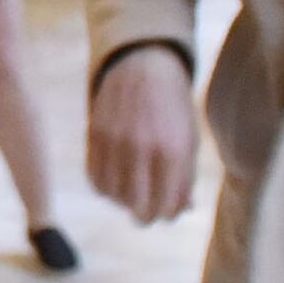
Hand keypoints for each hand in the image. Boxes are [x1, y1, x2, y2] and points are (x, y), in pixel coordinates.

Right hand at [87, 44, 198, 223]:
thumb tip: (181, 210)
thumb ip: (185, 176)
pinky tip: (114, 182)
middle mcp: (142, 148)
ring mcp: (114, 142)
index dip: (165, 215)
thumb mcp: (189, 138)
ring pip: (111, 194)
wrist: (143, 66)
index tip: (164, 214)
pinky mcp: (94, 136)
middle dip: (142, 216)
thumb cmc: (173, 106)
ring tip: (130, 195)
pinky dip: (103, 187)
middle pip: (136, 203)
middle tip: (144, 215)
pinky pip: (94, 177)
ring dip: (122, 201)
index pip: (165, 203)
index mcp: (173, 150)